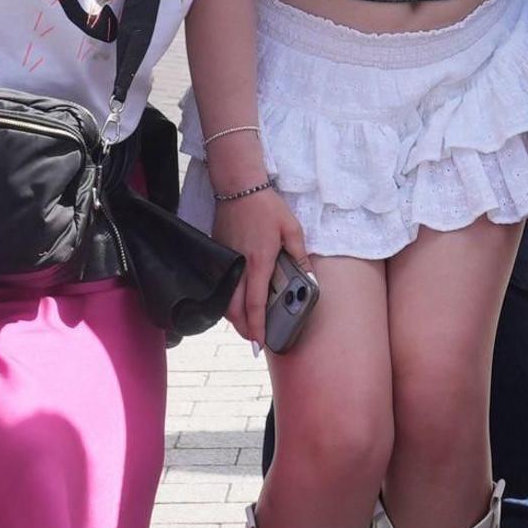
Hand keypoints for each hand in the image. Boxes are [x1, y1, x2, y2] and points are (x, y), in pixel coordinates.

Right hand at [217, 185, 306, 347]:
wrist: (239, 187)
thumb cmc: (267, 206)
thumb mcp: (292, 229)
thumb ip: (300, 255)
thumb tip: (310, 278)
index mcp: (259, 262)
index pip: (255, 303)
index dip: (257, 326)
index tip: (260, 341)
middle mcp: (238, 265)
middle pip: (234, 309)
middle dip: (243, 329)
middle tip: (254, 340)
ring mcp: (225, 260)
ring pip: (223, 299)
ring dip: (233, 317)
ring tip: (246, 325)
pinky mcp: (218, 254)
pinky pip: (220, 285)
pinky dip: (226, 300)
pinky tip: (236, 301)